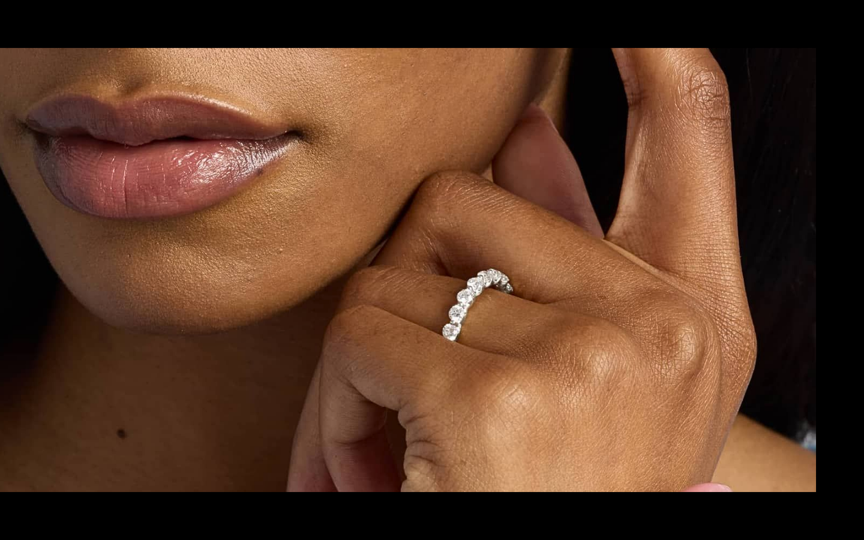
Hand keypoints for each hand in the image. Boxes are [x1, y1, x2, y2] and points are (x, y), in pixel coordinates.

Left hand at [287, 48, 755, 491]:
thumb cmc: (552, 498)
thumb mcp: (579, 381)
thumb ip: (558, 248)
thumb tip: (530, 131)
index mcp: (695, 314)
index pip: (695, 136)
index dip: (661, 60)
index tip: (633, 21)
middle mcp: (663, 324)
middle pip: (463, 201)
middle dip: (405, 287)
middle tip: (407, 387)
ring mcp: (594, 357)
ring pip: (397, 272)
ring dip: (365, 358)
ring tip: (396, 445)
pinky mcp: (502, 402)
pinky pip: (365, 336)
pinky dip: (341, 404)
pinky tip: (380, 472)